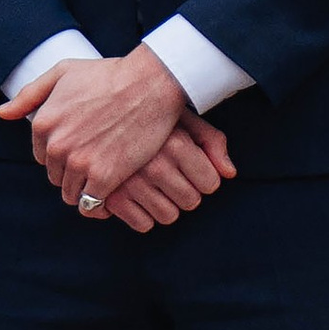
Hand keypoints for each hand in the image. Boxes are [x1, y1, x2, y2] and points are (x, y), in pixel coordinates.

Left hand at [0, 45, 222, 215]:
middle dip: (72, 171)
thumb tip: (2, 113)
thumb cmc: (108, 74)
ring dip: (86, 187)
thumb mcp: (63, 72)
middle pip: (56, 176)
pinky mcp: (104, 177)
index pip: (42, 156)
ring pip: (71, 193)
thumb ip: (30, 94)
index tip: (82, 144)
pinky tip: (113, 189)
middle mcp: (56, 146)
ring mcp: (79, 163)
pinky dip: (100, 202)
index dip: (62, 152)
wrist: (150, 84)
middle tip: (97, 157)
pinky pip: (91, 203)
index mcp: (43, 123)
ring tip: (106, 174)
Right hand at [97, 120, 239, 234]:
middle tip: (172, 178)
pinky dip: (141, 216)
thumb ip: (211, 140)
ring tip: (154, 187)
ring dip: (165, 206)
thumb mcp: (183, 115)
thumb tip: (229, 173)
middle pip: (191, 202)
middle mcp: (155, 164)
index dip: (205, 178)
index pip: (210, 184)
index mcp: (176, 143)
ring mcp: (131, 181)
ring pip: (168, 216)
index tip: (191, 169)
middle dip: (186, 193)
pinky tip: (137, 197)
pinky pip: (141, 224)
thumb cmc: (147, 111)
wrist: (99, 105)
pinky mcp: (110, 195)